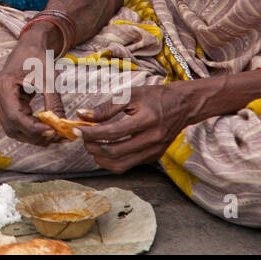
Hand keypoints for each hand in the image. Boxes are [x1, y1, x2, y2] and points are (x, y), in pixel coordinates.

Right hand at [0, 21, 66, 145]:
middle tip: (55, 136)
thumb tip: (60, 126)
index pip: (15, 117)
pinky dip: (31, 128)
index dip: (33, 128)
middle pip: (12, 127)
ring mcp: (0, 100)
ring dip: (32, 135)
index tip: (53, 131)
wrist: (30, 45)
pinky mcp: (6, 103)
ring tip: (53, 133)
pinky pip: (16, 122)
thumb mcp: (49, 79)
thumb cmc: (38, 57)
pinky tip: (46, 127)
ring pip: (13, 128)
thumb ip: (54, 103)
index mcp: (4, 87)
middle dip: (33, 135)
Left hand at [77, 83, 192, 172]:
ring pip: (121, 164)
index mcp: (147, 119)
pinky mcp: (154, 157)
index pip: (113, 132)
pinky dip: (112, 160)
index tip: (77, 130)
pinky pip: (129, 165)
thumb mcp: (130, 94)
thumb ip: (106, 107)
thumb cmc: (154, 97)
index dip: (91, 133)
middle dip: (93, 146)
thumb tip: (81, 114)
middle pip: (115, 151)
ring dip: (100, 158)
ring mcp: (154, 151)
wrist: (183, 106)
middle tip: (83, 138)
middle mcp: (152, 138)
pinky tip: (104, 149)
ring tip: (91, 145)